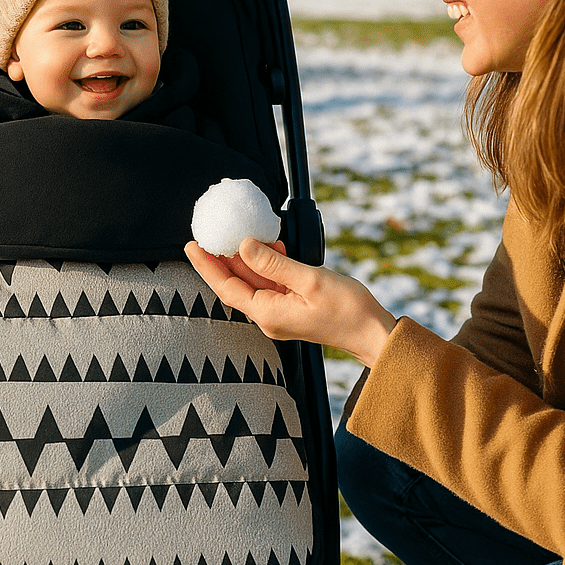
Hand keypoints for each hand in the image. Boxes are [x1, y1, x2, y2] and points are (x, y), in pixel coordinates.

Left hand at [185, 238, 395, 367]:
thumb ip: (274, 263)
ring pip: (253, 281)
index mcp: (269, 313)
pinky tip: (271, 245)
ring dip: (245, 258)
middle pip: (236, 284)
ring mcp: (280, 313)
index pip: (226, 287)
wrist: (373, 332)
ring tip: (238, 232)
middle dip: (221, 259)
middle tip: (209, 232)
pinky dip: (267, 263)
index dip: (206, 265)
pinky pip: (271, 283)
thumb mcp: (309, 279)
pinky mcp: (291, 308)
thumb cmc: (348, 310)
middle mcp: (269, 316)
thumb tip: (244, 246)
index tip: (192, 244)